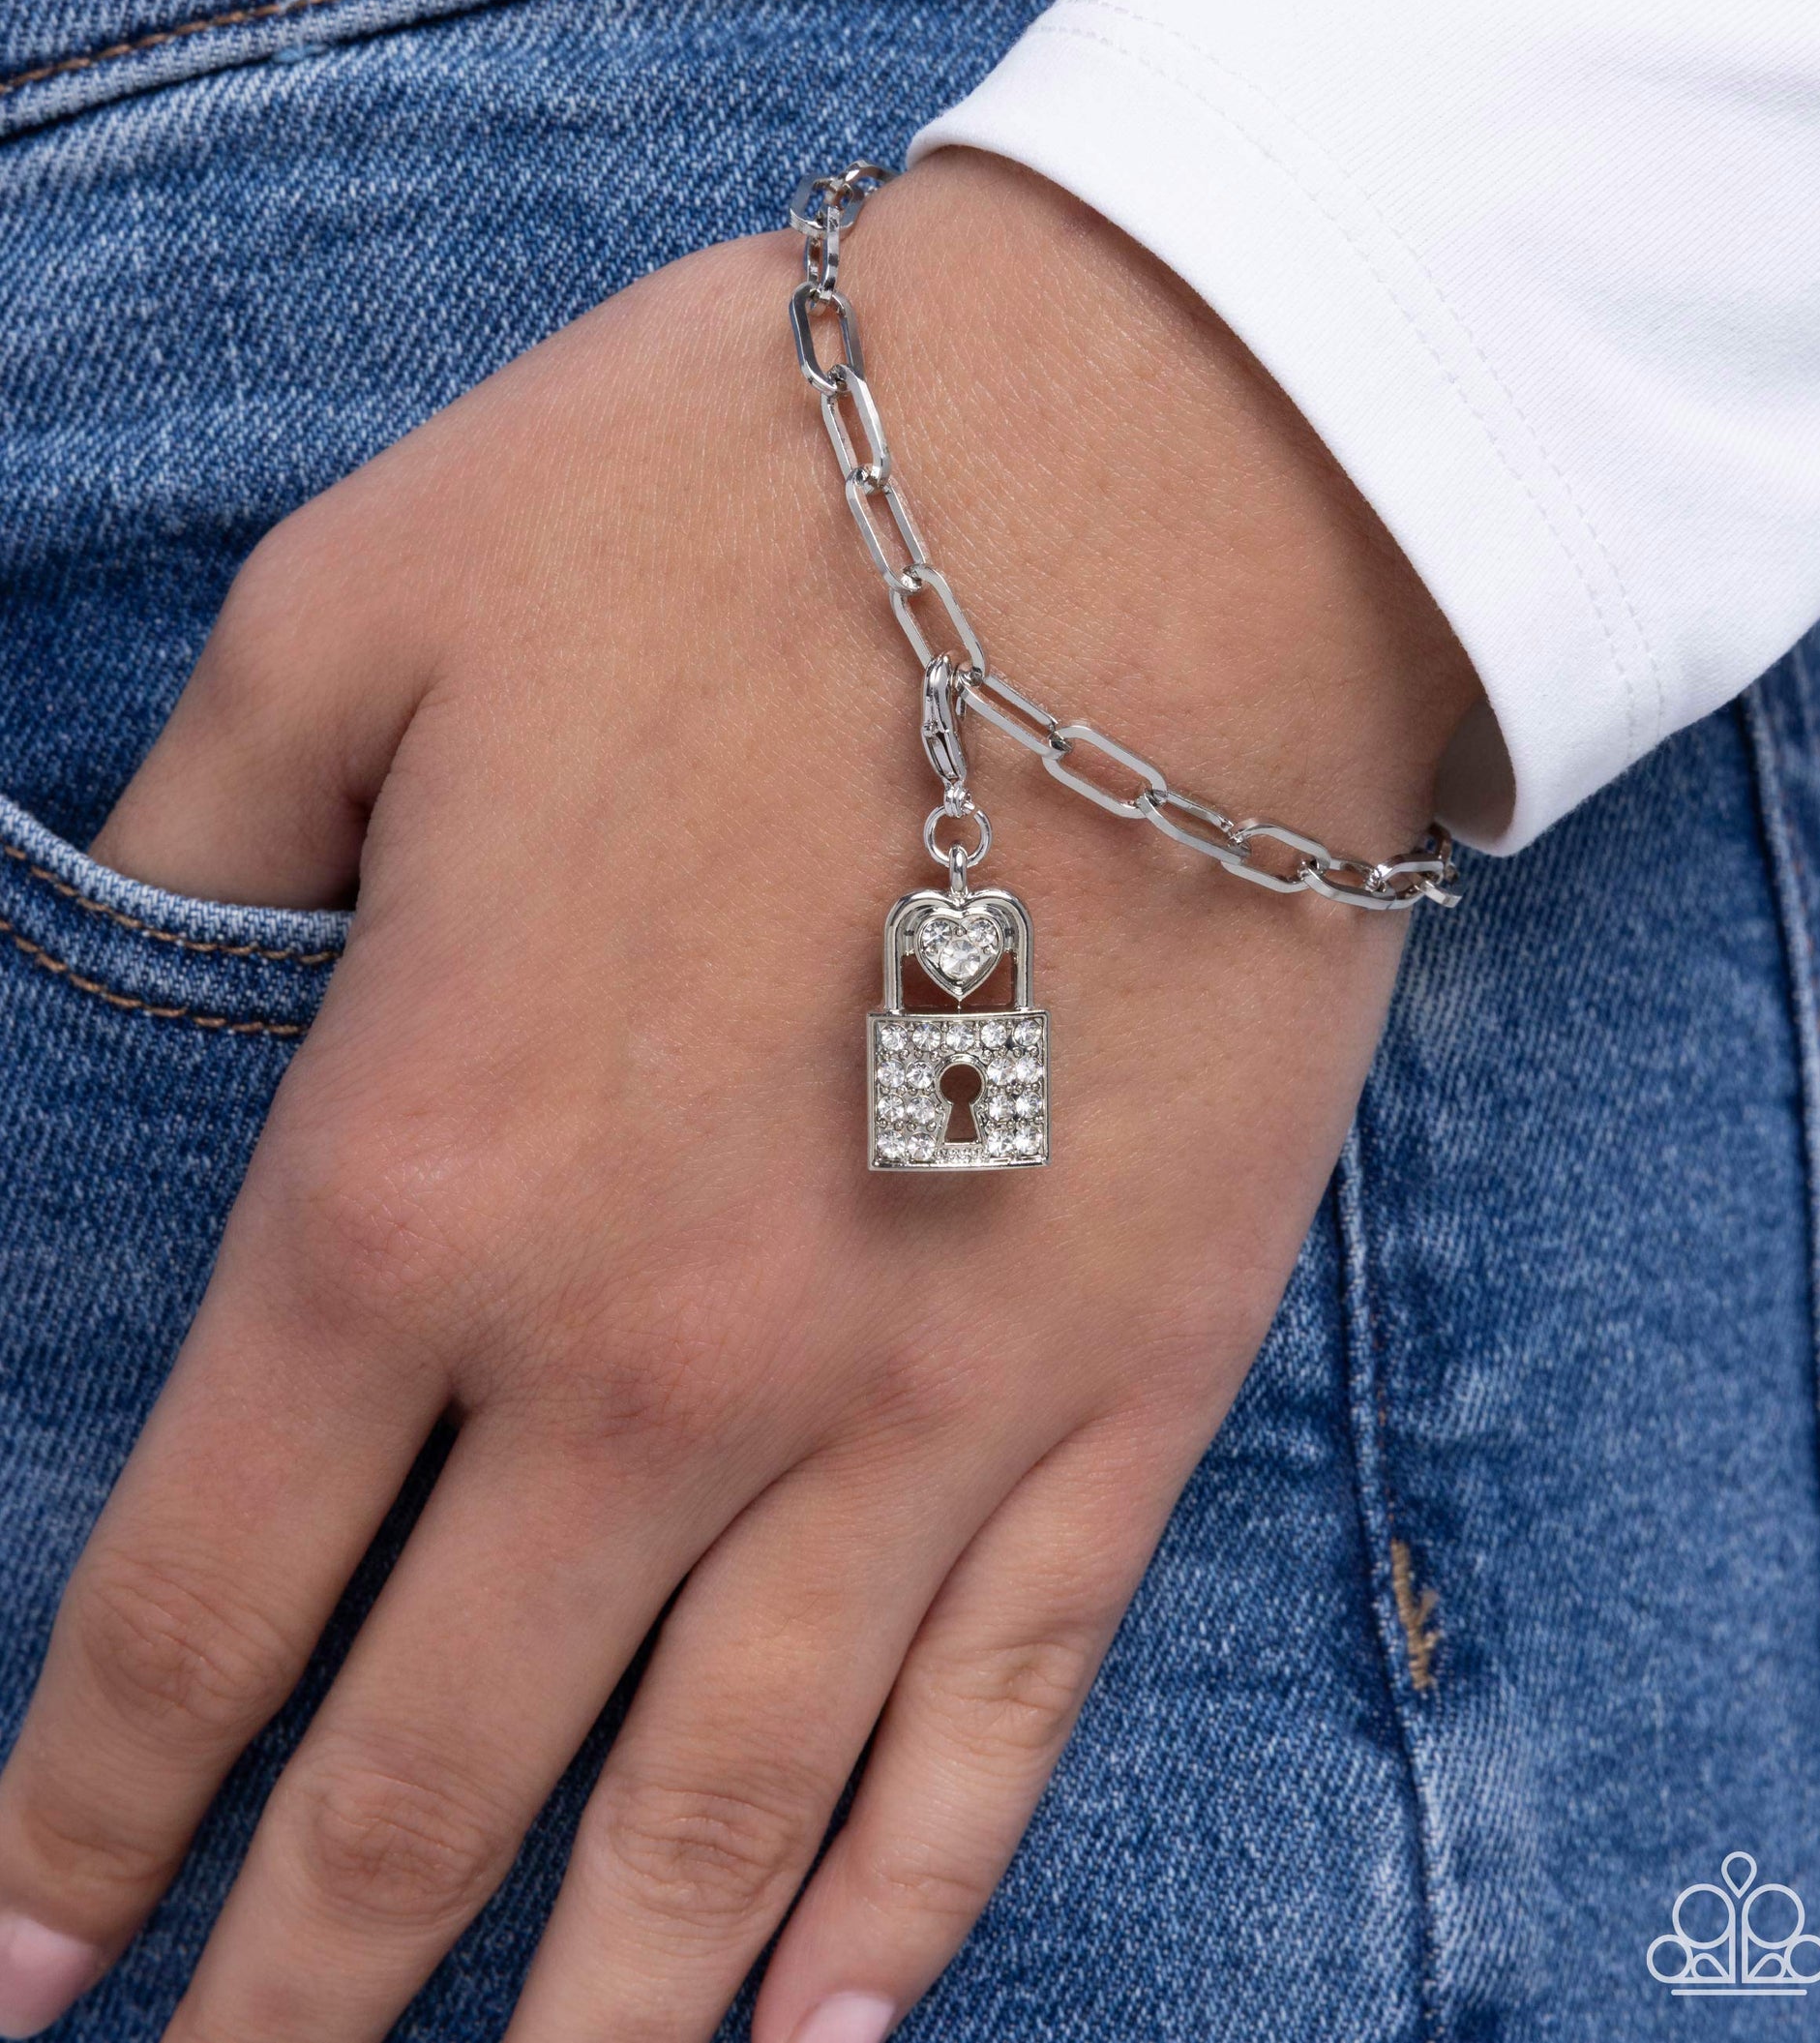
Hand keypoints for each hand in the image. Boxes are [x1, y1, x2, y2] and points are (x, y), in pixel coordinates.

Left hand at [0, 152, 1475, 2041]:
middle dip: (290, 1983)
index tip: (14, 1973)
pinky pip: (996, 1708)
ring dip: (582, 2019)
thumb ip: (198, 826)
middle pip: (429, 1779)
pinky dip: (903, 1894)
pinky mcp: (1122, 1382)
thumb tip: (108, 950)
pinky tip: (825, 2022)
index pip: (194, 1610)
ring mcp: (906, 1409)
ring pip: (715, 1820)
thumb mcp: (366, 605)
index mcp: (415, 1187)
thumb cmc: (745, 508)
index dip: (76, 1823)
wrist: (1158, 480)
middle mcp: (642, 1374)